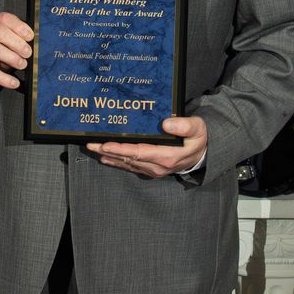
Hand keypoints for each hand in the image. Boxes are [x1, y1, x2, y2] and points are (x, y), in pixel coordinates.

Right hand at [0, 12, 34, 88]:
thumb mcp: (3, 37)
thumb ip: (16, 36)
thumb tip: (34, 43)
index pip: (4, 18)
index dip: (19, 27)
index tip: (30, 36)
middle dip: (16, 42)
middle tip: (28, 52)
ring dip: (11, 57)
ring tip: (22, 64)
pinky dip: (4, 78)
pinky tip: (14, 82)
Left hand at [88, 115, 207, 178]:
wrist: (203, 154)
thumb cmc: (198, 138)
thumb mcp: (197, 128)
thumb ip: (184, 126)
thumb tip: (166, 123)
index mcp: (168, 156)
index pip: (140, 152)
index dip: (121, 149)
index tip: (106, 144)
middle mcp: (158, 166)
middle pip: (128, 159)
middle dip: (108, 151)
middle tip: (91, 144)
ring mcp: (153, 169)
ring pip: (127, 163)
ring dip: (109, 156)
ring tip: (93, 149)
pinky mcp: (150, 169)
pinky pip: (130, 166)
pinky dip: (116, 162)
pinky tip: (105, 158)